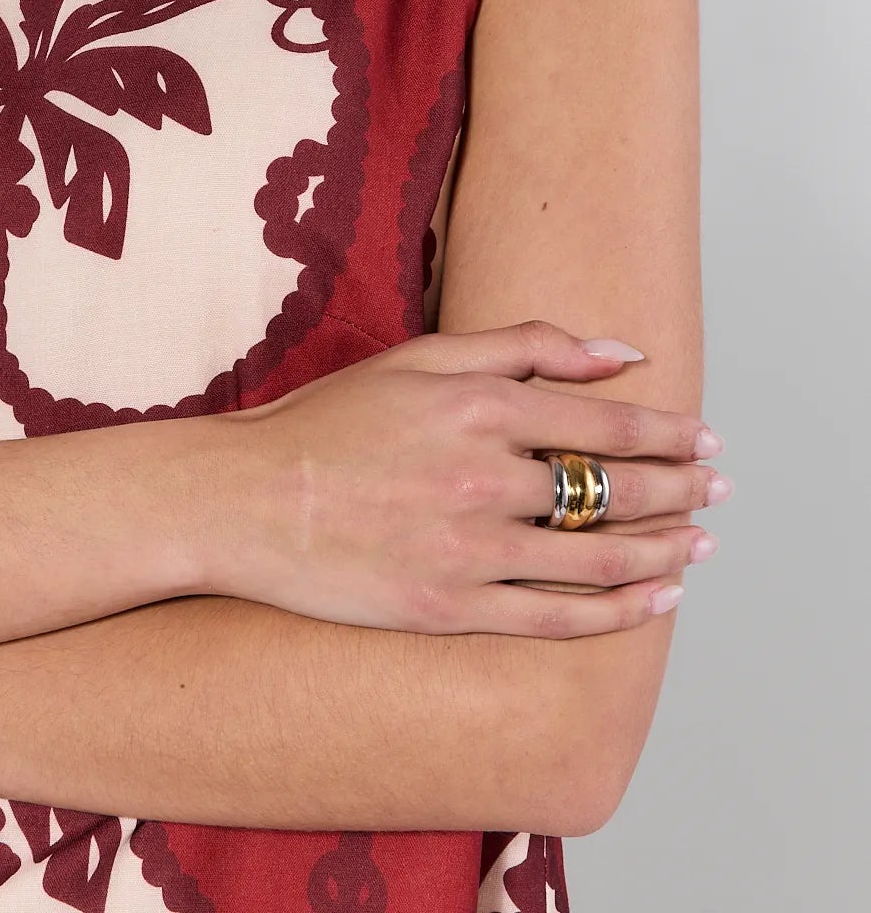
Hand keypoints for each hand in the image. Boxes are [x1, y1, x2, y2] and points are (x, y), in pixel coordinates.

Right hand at [229, 319, 725, 638]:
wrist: (247, 500)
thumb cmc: (329, 422)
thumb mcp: (421, 358)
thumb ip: (522, 346)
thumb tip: (617, 352)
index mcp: (479, 407)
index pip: (604, 421)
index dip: (665, 431)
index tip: (702, 437)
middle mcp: (485, 479)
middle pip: (613, 489)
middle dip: (679, 489)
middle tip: (718, 490)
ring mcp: (470, 551)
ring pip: (598, 557)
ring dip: (663, 550)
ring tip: (700, 545)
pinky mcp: (451, 608)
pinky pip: (557, 618)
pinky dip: (619, 611)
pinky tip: (655, 599)